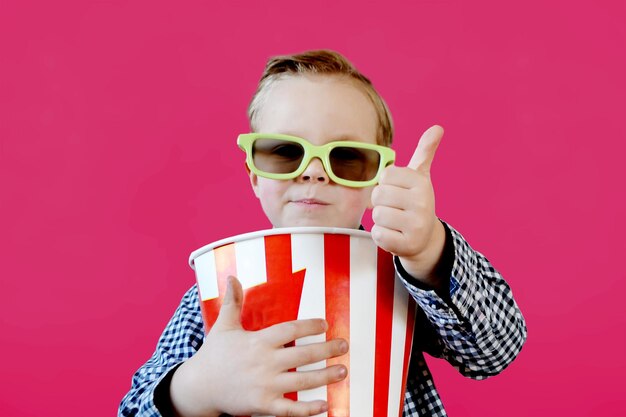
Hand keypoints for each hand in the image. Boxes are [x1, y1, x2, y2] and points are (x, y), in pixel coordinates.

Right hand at [169, 276, 348, 416]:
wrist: (199, 386)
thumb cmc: (214, 354)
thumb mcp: (224, 326)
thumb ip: (233, 302)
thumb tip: (231, 277)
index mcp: (258, 341)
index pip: (290, 330)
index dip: (310, 326)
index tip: (325, 324)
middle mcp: (264, 362)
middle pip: (303, 354)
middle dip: (327, 349)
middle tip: (344, 345)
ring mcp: (265, 385)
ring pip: (303, 381)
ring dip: (326, 376)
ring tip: (343, 371)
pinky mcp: (263, 406)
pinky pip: (290, 409)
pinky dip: (309, 409)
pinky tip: (326, 405)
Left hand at [371, 125, 446, 287]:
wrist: (424, 239)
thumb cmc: (415, 202)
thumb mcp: (421, 177)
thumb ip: (425, 152)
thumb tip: (438, 127)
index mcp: (422, 183)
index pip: (385, 175)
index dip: (386, 184)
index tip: (399, 192)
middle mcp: (423, 203)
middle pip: (378, 194)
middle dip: (381, 202)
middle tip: (395, 208)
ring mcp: (416, 225)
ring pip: (377, 214)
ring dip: (381, 220)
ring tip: (395, 222)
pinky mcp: (407, 244)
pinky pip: (378, 234)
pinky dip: (381, 235)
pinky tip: (394, 235)